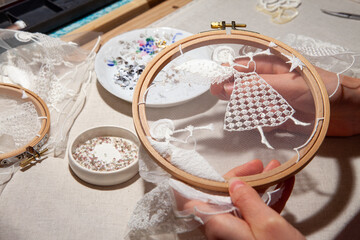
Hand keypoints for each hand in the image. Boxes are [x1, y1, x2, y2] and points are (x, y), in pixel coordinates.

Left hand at [174, 159, 301, 239]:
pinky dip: (267, 201)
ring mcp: (236, 235)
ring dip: (260, 186)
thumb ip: (248, 201)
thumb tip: (234, 184)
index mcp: (219, 226)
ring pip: (242, 203)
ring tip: (276, 172)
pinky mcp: (250, 238)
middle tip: (259, 165)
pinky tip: (281, 188)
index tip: (198, 166)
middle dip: (243, 178)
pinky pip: (254, 215)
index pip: (193, 200)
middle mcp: (223, 231)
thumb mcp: (269, 224)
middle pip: (223, 196)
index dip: (194, 181)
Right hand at [210, 55, 359, 135]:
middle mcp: (275, 84)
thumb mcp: (284, 85)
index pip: (246, 67)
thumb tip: (226, 87)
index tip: (215, 80)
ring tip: (233, 110)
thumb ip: (255, 87)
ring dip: (245, 108)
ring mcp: (279, 101)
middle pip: (247, 86)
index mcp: (276, 68)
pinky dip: (259, 122)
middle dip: (233, 90)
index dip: (229, 72)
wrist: (349, 113)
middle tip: (216, 93)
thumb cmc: (320, 91)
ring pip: (254, 104)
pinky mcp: (284, 118)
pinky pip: (265, 120)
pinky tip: (255, 122)